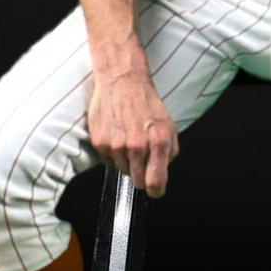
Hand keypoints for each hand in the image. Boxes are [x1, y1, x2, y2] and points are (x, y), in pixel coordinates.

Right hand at [87, 73, 178, 198]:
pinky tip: (117, 135)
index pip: (156, 183)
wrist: (121, 81)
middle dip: (142, 174)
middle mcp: (137, 146)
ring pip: (123, 170)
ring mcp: (117, 145)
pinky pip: (108, 161)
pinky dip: (113, 153)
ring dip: (127, 161)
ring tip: (129, 138)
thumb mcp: (169, 125)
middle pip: (138, 181)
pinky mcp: (100, 142)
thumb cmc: (146, 102)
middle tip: (142, 157)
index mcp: (158, 142)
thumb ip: (169, 151)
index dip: (156, 190)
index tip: (155, 190)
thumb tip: (163, 170)